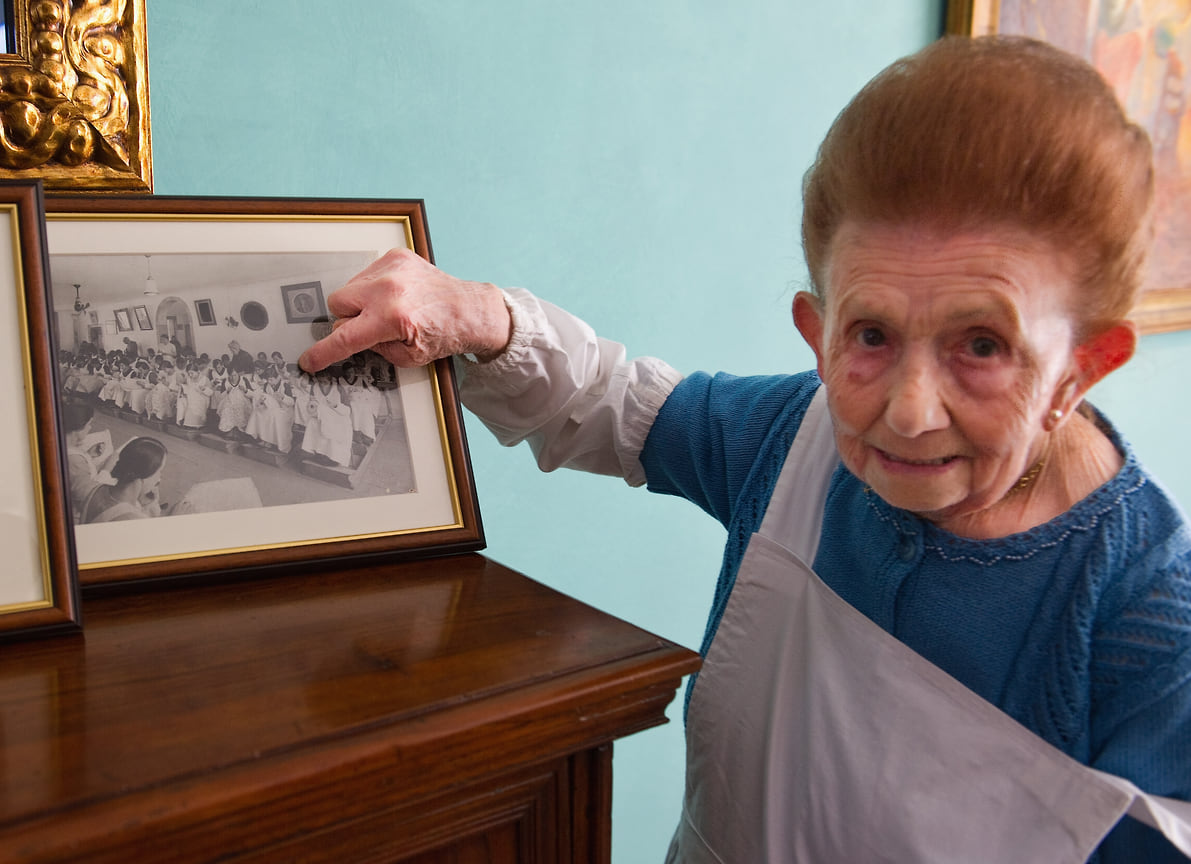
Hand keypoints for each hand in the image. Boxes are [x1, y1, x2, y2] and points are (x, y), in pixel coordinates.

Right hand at [298, 249, 510, 372]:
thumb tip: (351, 340)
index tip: (309, 360)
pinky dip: (373, 286)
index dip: (323, 353)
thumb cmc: (443, 333)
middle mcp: (388, 289)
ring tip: (387, 309)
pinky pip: (365, 273)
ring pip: (349, 287)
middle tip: (369, 327)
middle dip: (348, 319)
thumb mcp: (407, 356)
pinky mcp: (396, 256)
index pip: (344, 338)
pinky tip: (392, 295)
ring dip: (360, 301)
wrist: (467, 310)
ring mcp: (391, 268)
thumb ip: (373, 348)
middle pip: (337, 304)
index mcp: (392, 318)